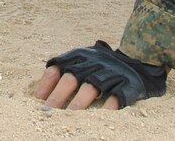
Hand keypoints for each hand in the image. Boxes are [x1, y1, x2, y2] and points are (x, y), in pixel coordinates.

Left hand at [35, 40, 167, 109]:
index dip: (46, 85)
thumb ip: (63, 70)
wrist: (137, 62)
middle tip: (48, 113)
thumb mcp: (81, 60)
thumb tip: (38, 95)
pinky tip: (101, 115)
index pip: (56, 68)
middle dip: (58, 97)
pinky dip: (109, 106)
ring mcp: (110, 73)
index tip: (37, 101)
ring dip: (79, 103)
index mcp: (78, 56)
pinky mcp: (128, 85)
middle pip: (71, 79)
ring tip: (70, 117)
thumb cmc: (99, 66)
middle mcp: (92, 63)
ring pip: (92, 87)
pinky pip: (117, 96)